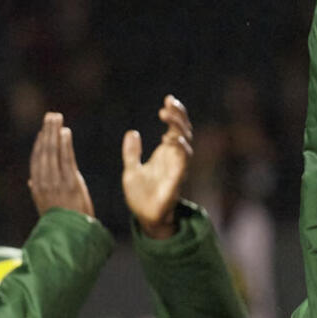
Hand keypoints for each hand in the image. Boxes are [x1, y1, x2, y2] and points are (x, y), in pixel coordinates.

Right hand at [28, 112, 94, 217]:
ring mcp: (57, 182)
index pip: (36, 160)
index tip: (43, 130)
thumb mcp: (46, 205)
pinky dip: (65, 144)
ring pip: (53, 153)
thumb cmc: (61, 219)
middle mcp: (44, 183)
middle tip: (51, 116)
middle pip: (43, 152)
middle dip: (46, 132)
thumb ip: (39, 190)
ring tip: (57, 118)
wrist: (72, 234)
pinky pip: (66, 159)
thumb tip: (31, 181)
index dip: (39, 143)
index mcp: (37, 187)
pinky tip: (65, 132)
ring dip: (54, 133)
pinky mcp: (70, 183)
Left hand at [122, 95, 193, 239]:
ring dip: (178, 127)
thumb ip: (132, 152)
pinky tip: (170, 138)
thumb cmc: (140, 196)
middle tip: (168, 103)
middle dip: (179, 115)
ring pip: (185, 142)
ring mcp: (177, 167)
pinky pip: (183, 160)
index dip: (175, 113)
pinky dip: (179, 147)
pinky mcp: (177, 178)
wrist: (144, 217)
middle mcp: (174, 157)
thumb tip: (132, 132)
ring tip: (166, 115)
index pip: (175, 128)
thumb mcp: (131, 170)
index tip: (168, 99)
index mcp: (165, 153)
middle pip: (184, 131)